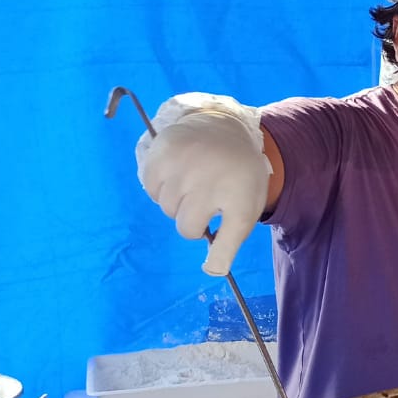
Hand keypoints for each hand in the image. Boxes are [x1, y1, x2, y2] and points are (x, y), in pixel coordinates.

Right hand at [135, 94, 269, 276]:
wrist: (226, 127)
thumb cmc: (237, 176)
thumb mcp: (247, 205)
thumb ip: (230, 238)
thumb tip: (212, 270)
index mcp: (241, 196)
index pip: (228, 236)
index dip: (219, 256)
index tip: (213, 268)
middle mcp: (212, 181)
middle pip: (186, 227)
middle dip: (193, 219)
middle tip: (207, 197)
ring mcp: (185, 166)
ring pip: (166, 207)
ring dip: (176, 201)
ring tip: (194, 180)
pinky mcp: (162, 153)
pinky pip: (151, 189)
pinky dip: (160, 186)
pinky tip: (177, 172)